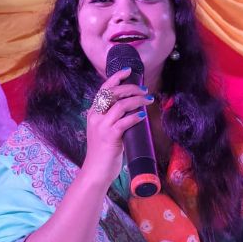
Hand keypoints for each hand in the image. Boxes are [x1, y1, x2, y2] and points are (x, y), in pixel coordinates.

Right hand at [82, 69, 152, 186]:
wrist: (96, 171)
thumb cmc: (103, 152)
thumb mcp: (104, 130)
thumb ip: (113, 119)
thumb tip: (133, 109)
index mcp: (93, 113)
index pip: (103, 89)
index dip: (116, 77)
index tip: (128, 71)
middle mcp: (95, 117)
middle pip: (113, 93)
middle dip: (131, 88)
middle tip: (145, 90)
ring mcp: (102, 126)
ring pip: (120, 105)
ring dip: (137, 100)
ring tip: (148, 100)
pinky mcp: (110, 136)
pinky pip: (125, 121)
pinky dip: (135, 116)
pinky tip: (143, 115)